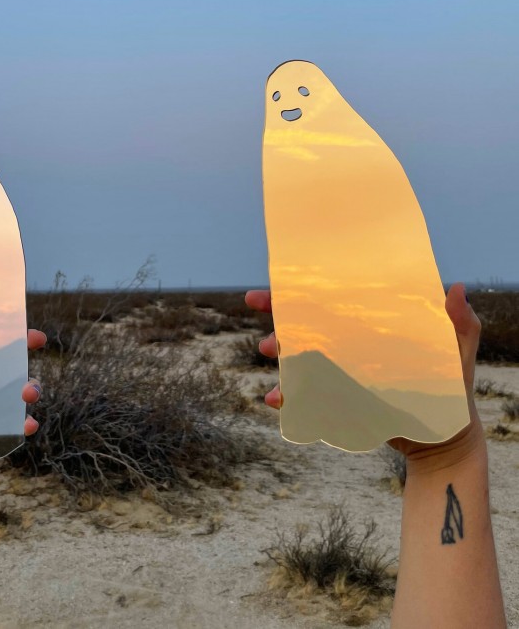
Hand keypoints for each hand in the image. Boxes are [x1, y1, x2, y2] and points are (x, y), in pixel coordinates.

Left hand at [0, 319, 46, 477]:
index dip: (9, 330)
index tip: (22, 324)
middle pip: (13, 360)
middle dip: (27, 350)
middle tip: (33, 344)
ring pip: (22, 391)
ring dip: (32, 388)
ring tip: (26, 393)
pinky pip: (15, 427)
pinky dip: (26, 425)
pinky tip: (27, 425)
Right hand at [245, 283, 485, 467]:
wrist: (444, 438)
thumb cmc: (452, 387)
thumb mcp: (459, 351)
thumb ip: (461, 323)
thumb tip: (457, 287)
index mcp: (370, 326)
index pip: (334, 300)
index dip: (305, 288)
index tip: (276, 282)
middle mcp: (350, 345)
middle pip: (306, 322)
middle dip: (277, 312)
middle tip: (258, 304)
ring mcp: (340, 372)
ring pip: (299, 355)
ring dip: (279, 350)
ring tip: (271, 351)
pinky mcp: (336, 400)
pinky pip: (304, 397)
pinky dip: (286, 397)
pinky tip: (276, 399)